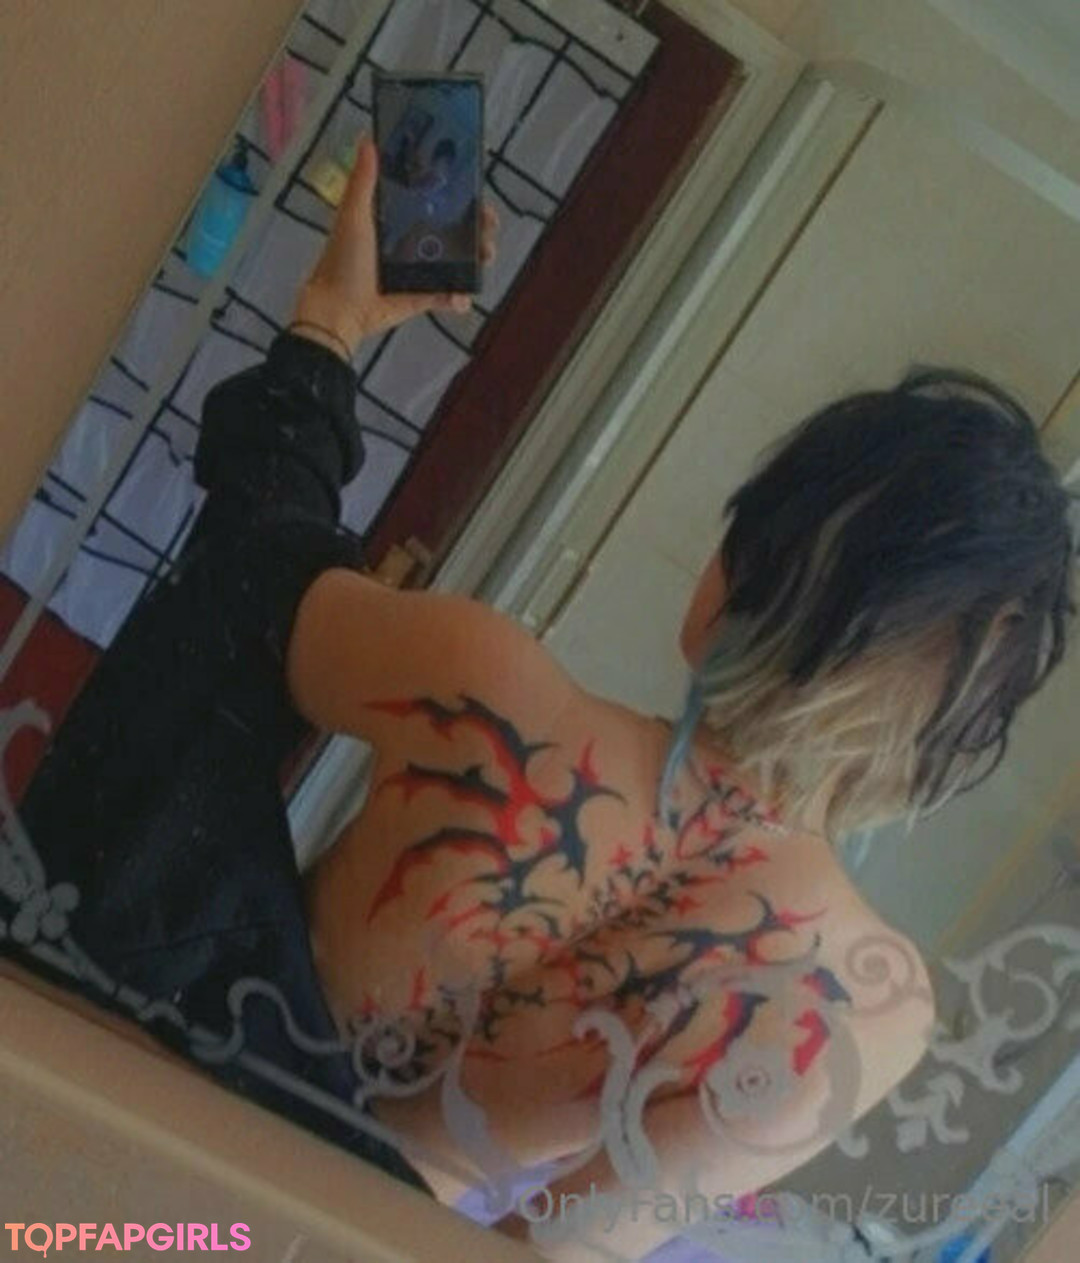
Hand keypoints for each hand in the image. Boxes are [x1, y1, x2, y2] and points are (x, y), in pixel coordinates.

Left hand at [291, 137, 496, 356]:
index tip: (476, 192)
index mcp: (397, 220)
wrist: (338, 310)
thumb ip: (363, 180)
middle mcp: (411, 243)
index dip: (458, 197)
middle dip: (477, 227)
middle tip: (488, 224)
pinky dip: (459, 297)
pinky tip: (462, 297)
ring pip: (458, 262)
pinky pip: (448, 295)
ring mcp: (419, 271)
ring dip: (477, 259)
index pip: (435, 202)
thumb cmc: (341, 262)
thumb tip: (367, 140)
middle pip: (455, 231)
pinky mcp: (422, 297)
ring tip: (486, 256)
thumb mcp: (352, 216)